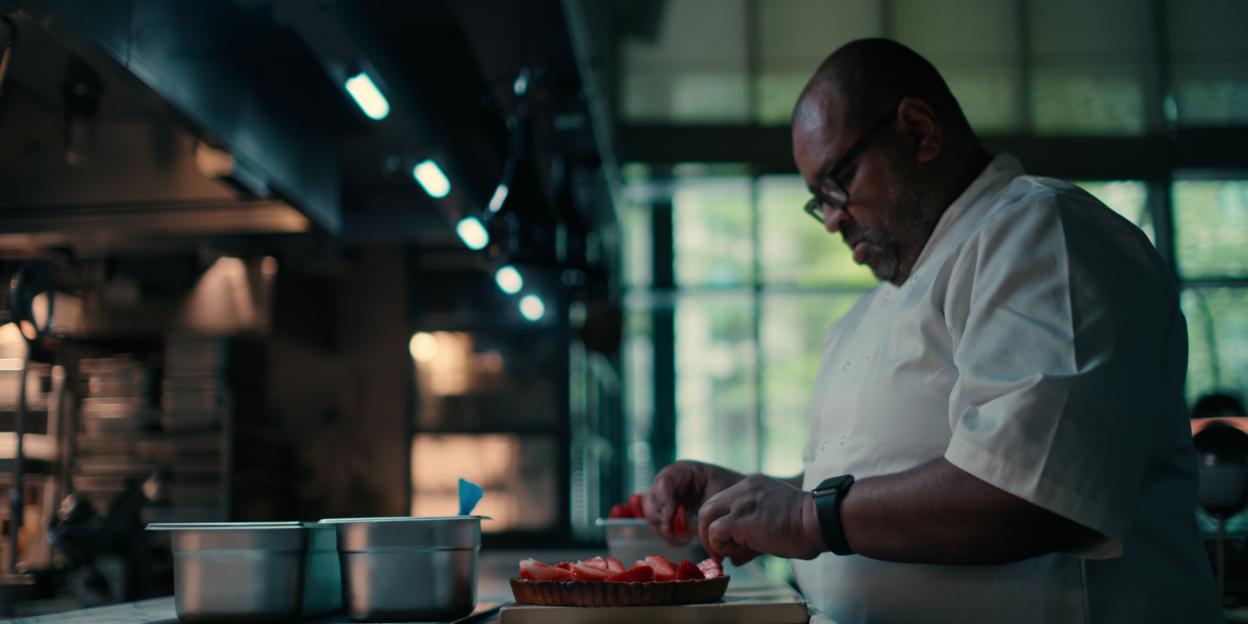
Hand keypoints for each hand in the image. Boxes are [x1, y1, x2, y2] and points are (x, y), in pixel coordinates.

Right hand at [644, 461, 744, 544]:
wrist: (740, 504)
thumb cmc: (732, 493)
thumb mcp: (719, 494)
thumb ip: (702, 505)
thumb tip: (684, 525)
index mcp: (682, 471)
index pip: (664, 481)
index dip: (663, 499)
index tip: (670, 516)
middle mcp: (671, 484)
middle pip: (651, 499)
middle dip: (660, 518)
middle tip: (672, 531)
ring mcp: (668, 500)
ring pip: (653, 516)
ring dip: (666, 530)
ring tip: (685, 538)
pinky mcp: (670, 516)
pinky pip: (661, 528)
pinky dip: (671, 537)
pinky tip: (686, 539)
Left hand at [697, 474, 824, 564]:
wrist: (818, 521)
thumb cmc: (804, 525)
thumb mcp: (772, 515)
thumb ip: (750, 527)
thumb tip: (733, 557)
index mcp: (751, 485)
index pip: (721, 500)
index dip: (718, 522)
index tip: (724, 540)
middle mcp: (743, 489)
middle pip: (708, 507)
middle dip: (707, 531)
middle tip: (717, 550)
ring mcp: (741, 503)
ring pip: (706, 518)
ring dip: (714, 540)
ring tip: (731, 551)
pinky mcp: (741, 520)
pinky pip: (716, 532)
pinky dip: (721, 546)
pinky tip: (738, 552)